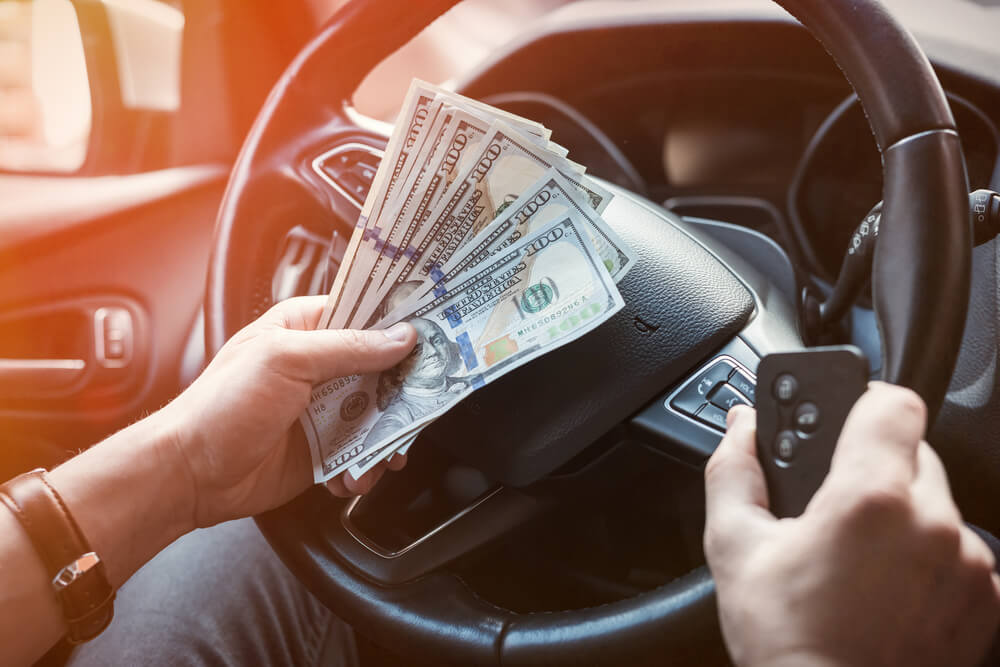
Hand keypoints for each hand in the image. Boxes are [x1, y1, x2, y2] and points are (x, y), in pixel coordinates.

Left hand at [159, 296, 416, 527]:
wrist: (190, 476)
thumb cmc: (221, 406)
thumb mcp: (286, 360)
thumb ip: (348, 347)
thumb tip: (401, 337)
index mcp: (305, 327)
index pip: (366, 314)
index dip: (401, 323)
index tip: (436, 335)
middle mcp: (319, 365)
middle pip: (383, 368)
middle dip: (403, 392)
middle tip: (419, 406)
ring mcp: (323, 408)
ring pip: (380, 415)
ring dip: (387, 438)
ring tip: (383, 456)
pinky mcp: (324, 448)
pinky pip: (363, 454)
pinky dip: (365, 468)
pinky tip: (351, 477)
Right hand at [704, 382, 999, 666]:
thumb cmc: (787, 641)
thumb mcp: (735, 547)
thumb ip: (734, 470)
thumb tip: (739, 427)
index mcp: (871, 497)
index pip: (894, 402)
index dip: (863, 399)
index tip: (843, 417)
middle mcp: (933, 523)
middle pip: (913, 451)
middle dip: (872, 465)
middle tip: (832, 506)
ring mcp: (966, 564)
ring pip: (937, 500)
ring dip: (902, 511)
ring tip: (857, 555)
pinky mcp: (984, 598)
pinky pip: (959, 547)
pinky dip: (927, 554)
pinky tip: (886, 585)